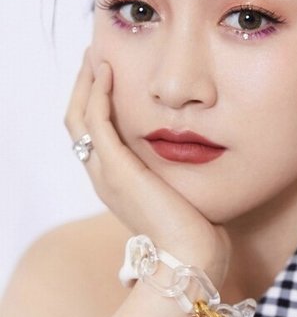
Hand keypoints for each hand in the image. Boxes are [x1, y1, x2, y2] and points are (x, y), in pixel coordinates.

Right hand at [64, 49, 229, 285]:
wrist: (192, 260)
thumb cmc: (196, 233)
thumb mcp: (182, 195)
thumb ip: (180, 175)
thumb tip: (200, 157)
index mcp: (116, 182)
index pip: (93, 134)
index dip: (95, 103)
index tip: (107, 75)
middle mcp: (103, 176)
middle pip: (77, 122)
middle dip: (84, 87)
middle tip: (94, 57)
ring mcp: (106, 173)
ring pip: (79, 117)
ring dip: (86, 83)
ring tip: (96, 56)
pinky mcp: (117, 169)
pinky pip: (97, 121)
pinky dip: (98, 93)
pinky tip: (108, 71)